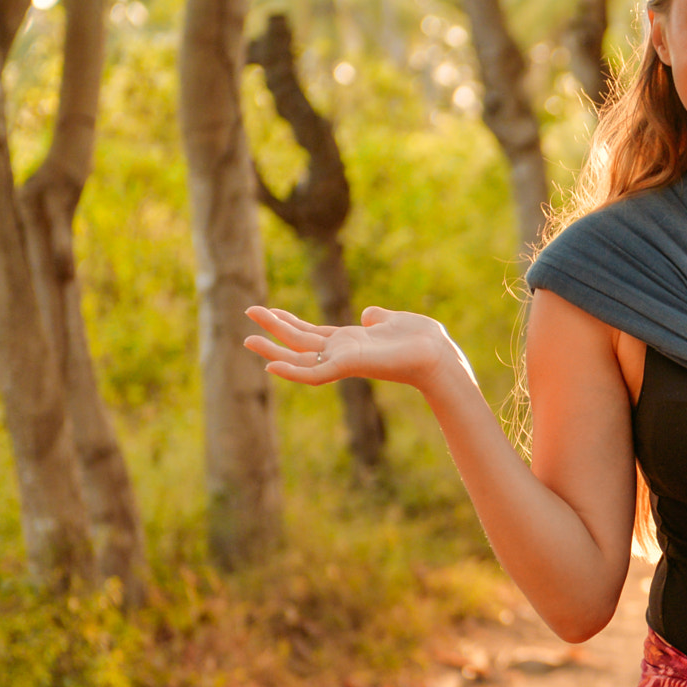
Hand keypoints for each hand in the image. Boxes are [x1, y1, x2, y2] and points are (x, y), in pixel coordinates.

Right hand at [244, 305, 470, 390]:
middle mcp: (342, 352)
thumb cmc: (422, 340)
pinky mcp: (348, 367)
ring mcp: (343, 361)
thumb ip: (379, 318)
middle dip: (274, 330)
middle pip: (299, 343)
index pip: (313, 334)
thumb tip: (370, 314)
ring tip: (247, 339)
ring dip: (273, 349)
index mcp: (351, 341)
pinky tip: (270, 366)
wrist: (439, 354)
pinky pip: (314, 374)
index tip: (269, 313)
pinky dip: (293, 372)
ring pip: (299, 357)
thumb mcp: (394, 321)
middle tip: (247, 313)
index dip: (290, 323)